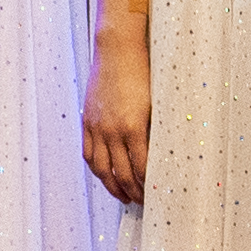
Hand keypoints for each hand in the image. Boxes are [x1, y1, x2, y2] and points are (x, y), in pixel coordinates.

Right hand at [85, 29, 152, 205]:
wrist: (118, 49)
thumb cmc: (143, 71)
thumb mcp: (156, 102)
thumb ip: (155, 129)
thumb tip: (163, 153)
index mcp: (133, 127)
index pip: (140, 168)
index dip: (147, 185)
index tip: (155, 194)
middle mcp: (112, 131)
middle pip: (121, 173)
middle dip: (133, 191)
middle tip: (142, 201)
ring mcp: (97, 127)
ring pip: (102, 169)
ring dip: (113, 186)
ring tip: (123, 196)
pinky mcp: (88, 121)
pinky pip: (89, 154)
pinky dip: (97, 169)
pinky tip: (105, 175)